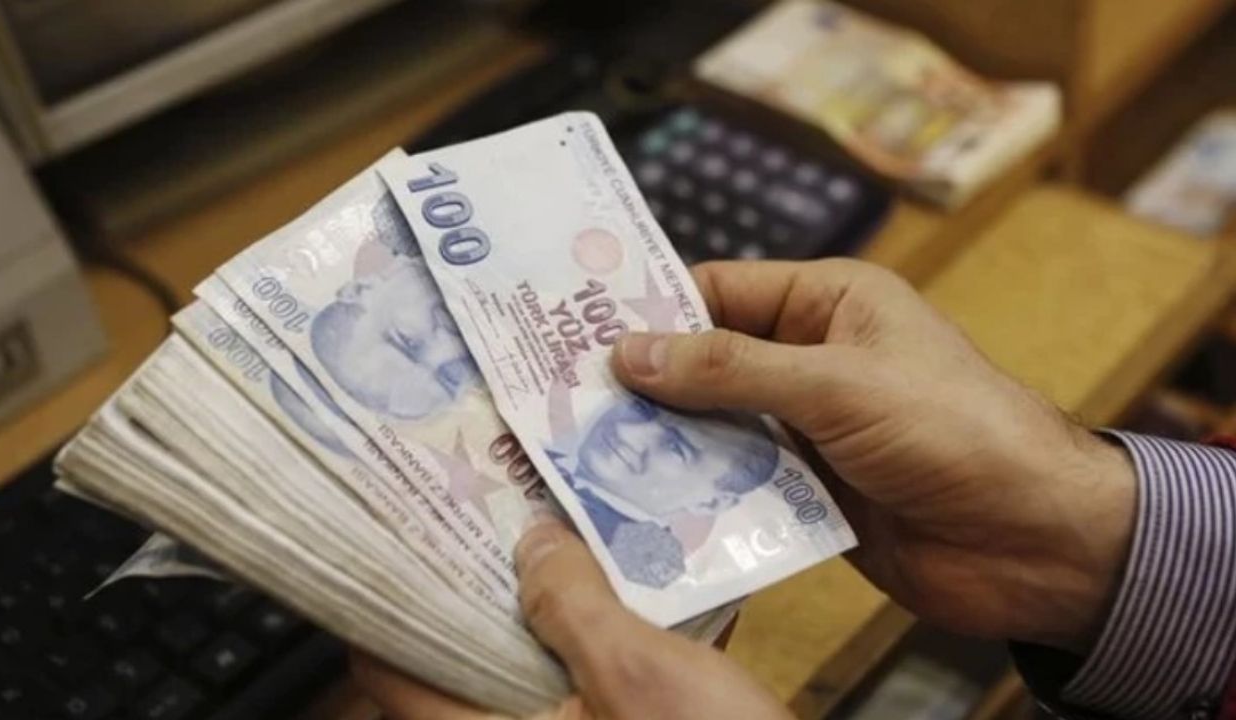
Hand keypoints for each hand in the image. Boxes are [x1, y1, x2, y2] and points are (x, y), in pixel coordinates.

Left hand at [351, 519, 792, 719]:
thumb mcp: (639, 675)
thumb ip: (572, 603)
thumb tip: (530, 540)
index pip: (392, 671)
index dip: (390, 594)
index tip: (400, 525)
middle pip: (465, 659)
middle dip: (481, 581)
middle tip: (487, 505)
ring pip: (532, 668)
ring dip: (549, 603)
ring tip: (553, 526)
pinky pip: (586, 685)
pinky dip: (599, 636)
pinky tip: (630, 581)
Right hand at [611, 259, 1135, 653]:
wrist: (1036, 541)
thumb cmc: (957, 430)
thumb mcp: (837, 384)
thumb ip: (731, 369)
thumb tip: (632, 352)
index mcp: (828, 303)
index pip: (718, 292)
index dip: (649, 309)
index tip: (572, 331)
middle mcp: (811, 360)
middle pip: (705, 365)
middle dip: (644, 387)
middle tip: (559, 404)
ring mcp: (807, 430)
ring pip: (714, 430)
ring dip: (665, 447)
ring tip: (583, 459)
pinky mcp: (808, 493)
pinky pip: (738, 486)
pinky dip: (698, 497)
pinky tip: (643, 510)